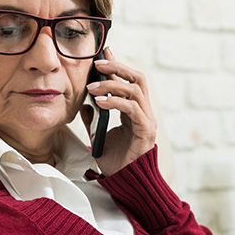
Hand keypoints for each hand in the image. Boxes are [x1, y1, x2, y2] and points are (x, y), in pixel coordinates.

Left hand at [81, 48, 156, 176]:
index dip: (118, 65)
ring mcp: (147, 121)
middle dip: (118, 68)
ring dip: (112, 85)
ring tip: (92, 88)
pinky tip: (100, 102)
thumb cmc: (115, 162)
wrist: (124, 182)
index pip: (130, 81)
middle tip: (97, 64)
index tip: (104, 52)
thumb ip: (94, 119)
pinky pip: (132, 108)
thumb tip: (86, 103)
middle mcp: (145, 113)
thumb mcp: (98, 136)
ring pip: (135, 90)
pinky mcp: (145, 131)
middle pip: (138, 78)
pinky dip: (115, 102)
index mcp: (136, 112)